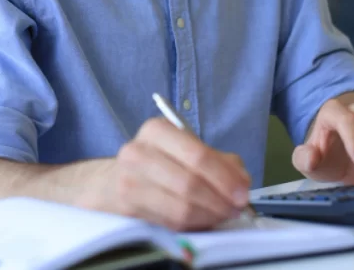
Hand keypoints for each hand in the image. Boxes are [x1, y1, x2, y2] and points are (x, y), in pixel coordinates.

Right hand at [83, 117, 251, 230]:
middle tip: (236, 207)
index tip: (242, 192)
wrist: (111, 181)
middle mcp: (138, 152)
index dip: (224, 177)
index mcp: (157, 130)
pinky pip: (168, 221)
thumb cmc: (157, 164)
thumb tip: (241, 182)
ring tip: (222, 214)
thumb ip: (219, 161)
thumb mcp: (185, 150)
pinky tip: (202, 220)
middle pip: (189, 182)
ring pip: (180, 205)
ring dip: (209, 214)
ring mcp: (128, 180)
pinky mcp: (127, 207)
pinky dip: (192, 224)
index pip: (198, 155)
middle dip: (220, 199)